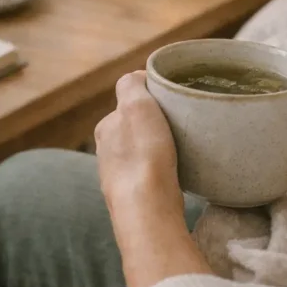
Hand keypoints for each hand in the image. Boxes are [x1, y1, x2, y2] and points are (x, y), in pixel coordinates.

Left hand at [95, 71, 180, 217]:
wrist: (147, 209)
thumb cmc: (144, 155)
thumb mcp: (137, 106)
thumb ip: (132, 84)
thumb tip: (137, 77)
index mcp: (105, 128)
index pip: (128, 102)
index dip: (150, 97)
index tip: (172, 100)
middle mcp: (106, 152)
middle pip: (135, 128)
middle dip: (154, 124)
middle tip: (180, 124)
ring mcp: (118, 177)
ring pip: (142, 152)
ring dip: (157, 149)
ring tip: (181, 149)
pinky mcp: (134, 199)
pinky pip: (150, 176)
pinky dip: (160, 171)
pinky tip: (174, 174)